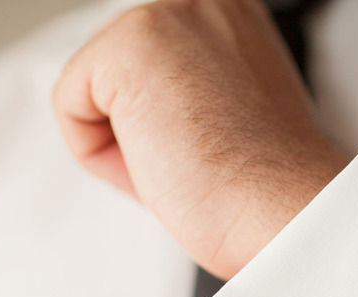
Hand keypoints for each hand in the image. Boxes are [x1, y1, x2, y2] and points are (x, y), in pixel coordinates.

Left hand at [53, 0, 349, 278]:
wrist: (287, 215)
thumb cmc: (270, 188)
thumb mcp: (232, 113)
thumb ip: (192, 88)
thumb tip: (154, 106)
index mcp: (232, 15)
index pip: (151, 69)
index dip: (170, 127)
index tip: (211, 150)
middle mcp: (204, 1)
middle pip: (118, 77)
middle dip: (147, 133)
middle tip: (203, 161)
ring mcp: (167, 16)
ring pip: (95, 92)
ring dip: (130, 147)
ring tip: (190, 162)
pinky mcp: (128, 47)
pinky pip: (70, 107)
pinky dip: (104, 158)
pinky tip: (166, 163)